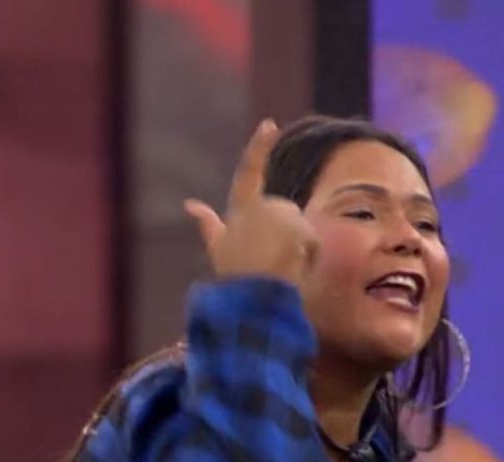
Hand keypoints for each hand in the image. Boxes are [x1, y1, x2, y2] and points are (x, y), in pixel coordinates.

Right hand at [183, 119, 315, 284]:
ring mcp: (281, 214)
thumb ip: (208, 223)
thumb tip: (190, 204)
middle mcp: (261, 205)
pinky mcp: (298, 226)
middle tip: (271, 260)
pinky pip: (313, 242)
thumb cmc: (233, 274)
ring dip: (299, 246)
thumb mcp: (218, 246)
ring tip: (281, 266)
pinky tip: (294, 268)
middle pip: (287, 213)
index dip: (259, 146)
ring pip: (302, 228)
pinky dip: (309, 255)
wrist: (251, 296)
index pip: (249, 171)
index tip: (269, 123)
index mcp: (241, 208)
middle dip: (287, 233)